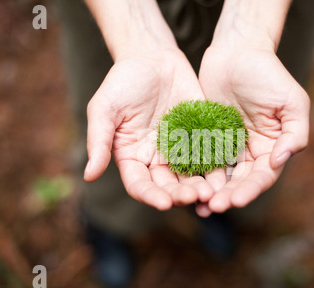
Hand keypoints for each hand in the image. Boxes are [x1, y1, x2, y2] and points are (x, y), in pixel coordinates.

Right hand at [84, 49, 213, 210]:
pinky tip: (224, 172)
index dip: (151, 196)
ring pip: (190, 175)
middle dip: (180, 194)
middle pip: (168, 185)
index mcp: (132, 157)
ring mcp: (180, 148)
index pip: (140, 185)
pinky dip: (216, 165)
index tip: (164, 203)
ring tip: (211, 191)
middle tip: (194, 196)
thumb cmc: (123, 81)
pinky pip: (208, 154)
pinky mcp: (200, 135)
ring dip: (200, 185)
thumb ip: (98, 141)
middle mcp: (156, 158)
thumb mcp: (104, 108)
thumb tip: (89, 176)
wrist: (152, 57)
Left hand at [197, 45, 309, 213]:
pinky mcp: (206, 137)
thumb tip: (280, 161)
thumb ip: (295, 133)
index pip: (263, 176)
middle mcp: (250, 151)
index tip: (236, 200)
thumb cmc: (268, 73)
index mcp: (272, 147)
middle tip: (213, 207)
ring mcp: (227, 146)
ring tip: (199, 206)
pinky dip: (195, 173)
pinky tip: (185, 185)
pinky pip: (200, 159)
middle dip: (228, 196)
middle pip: (239, 181)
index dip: (250, 189)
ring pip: (219, 176)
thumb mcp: (292, 102)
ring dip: (210, 192)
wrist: (236, 52)